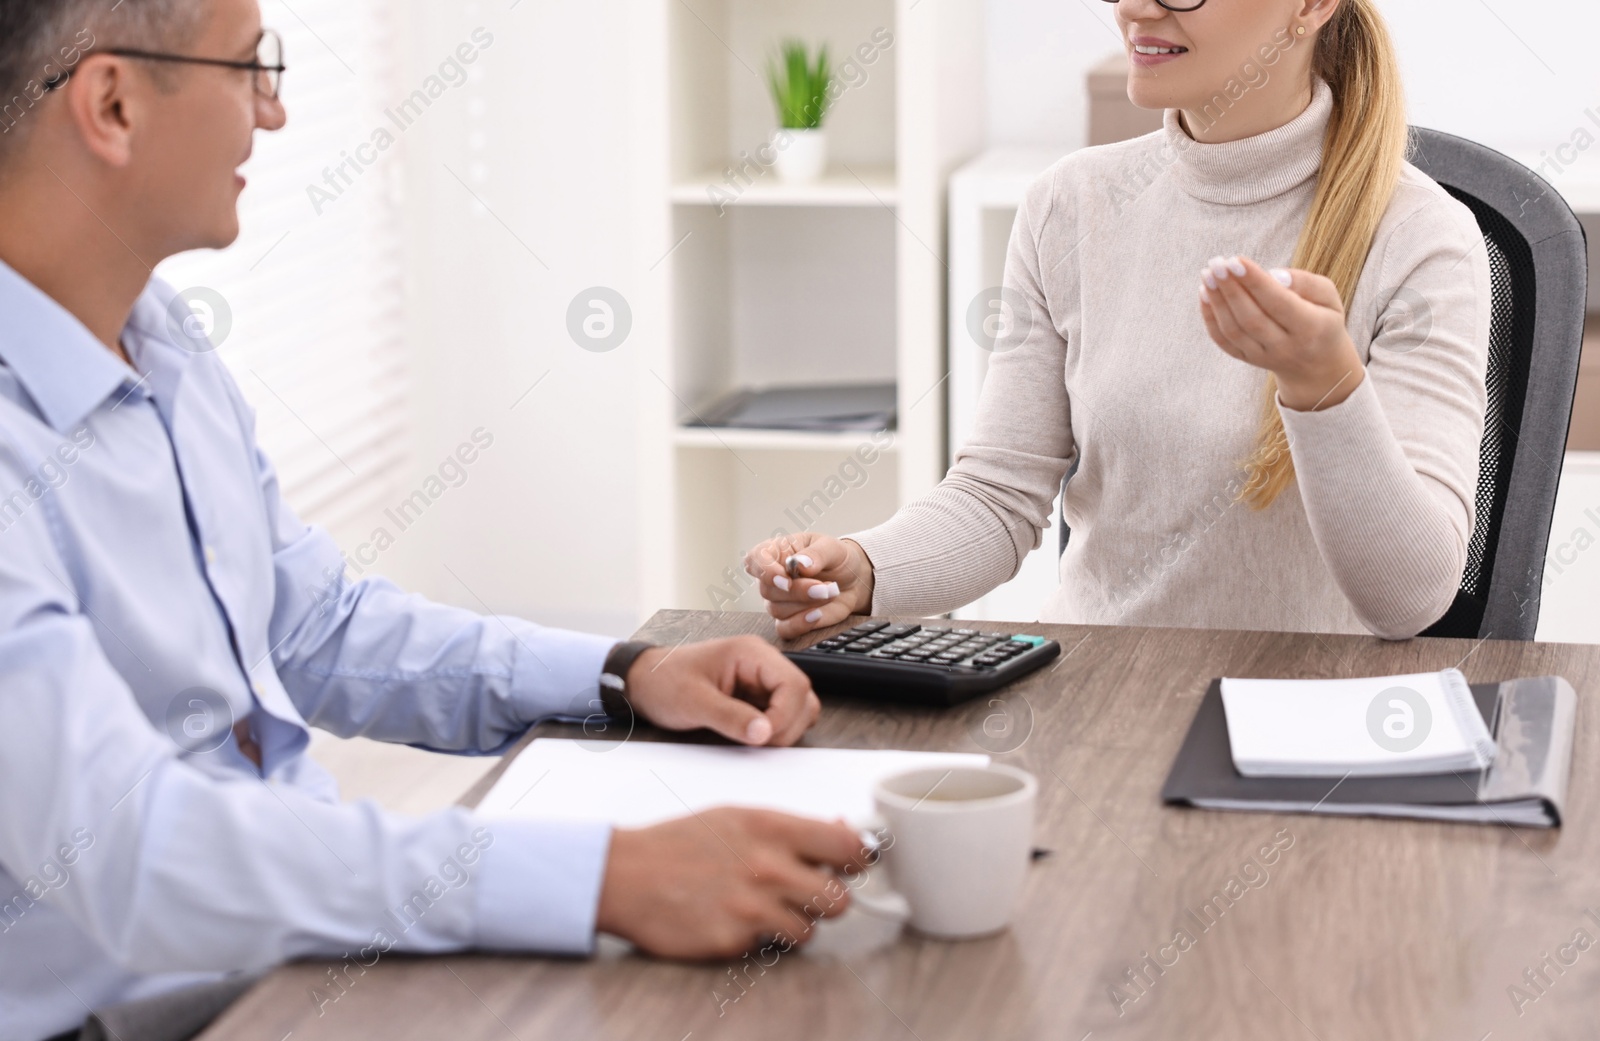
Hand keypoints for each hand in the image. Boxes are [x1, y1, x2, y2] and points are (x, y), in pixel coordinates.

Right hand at [595, 808, 867, 958]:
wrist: (626, 875)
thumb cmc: (679, 844)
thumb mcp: (738, 817)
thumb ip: (790, 828)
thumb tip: (842, 831)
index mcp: (771, 828)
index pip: (848, 847)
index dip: (858, 860)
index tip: (855, 865)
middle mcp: (768, 866)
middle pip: (839, 898)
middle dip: (827, 899)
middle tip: (805, 893)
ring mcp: (752, 906)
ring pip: (811, 929)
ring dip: (795, 924)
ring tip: (765, 909)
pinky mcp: (735, 941)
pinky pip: (773, 949)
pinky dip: (761, 940)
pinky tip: (736, 922)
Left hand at [624, 636, 821, 745]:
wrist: (642, 681)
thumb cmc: (663, 682)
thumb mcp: (693, 702)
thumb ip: (731, 717)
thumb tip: (765, 734)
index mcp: (751, 653)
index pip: (794, 683)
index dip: (786, 715)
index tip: (763, 737)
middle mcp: (762, 663)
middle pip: (802, 696)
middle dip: (786, 725)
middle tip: (757, 742)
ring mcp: (760, 680)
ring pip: (797, 707)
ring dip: (783, 729)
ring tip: (752, 738)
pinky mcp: (756, 696)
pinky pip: (780, 714)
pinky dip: (773, 730)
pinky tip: (749, 734)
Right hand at [744, 533, 873, 638]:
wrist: (853, 580)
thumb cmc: (837, 559)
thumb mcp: (832, 547)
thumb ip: (816, 554)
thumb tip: (799, 564)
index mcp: (776, 552)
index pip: (755, 559)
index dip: (765, 571)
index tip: (786, 580)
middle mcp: (773, 578)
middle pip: (768, 590)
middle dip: (798, 591)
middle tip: (823, 587)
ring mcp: (779, 601)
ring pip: (778, 610)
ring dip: (807, 604)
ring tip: (831, 593)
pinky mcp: (790, 619)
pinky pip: (785, 629)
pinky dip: (801, 624)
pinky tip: (817, 615)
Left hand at [1198, 254, 1365, 411]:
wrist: (1317, 364)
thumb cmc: (1323, 318)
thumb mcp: (1329, 297)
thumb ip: (1306, 282)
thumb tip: (1274, 275)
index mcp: (1311, 328)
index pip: (1279, 303)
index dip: (1255, 282)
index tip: (1235, 259)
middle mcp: (1285, 347)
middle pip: (1251, 318)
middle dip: (1230, 288)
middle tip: (1216, 262)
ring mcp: (1263, 357)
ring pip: (1234, 330)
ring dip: (1216, 300)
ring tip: (1207, 273)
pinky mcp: (1247, 360)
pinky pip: (1223, 341)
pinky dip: (1210, 317)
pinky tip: (1204, 293)